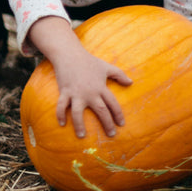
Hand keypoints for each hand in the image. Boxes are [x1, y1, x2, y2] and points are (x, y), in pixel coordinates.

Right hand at [24, 16, 132, 138]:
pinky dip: (60, 115)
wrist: (69, 54)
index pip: (113, 104)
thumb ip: (119, 75)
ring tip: (82, 136)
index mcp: (101, 87)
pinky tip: (62, 124)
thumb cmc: (89, 61)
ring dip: (80, 125)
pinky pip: (61, 106)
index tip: (121, 124)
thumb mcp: (106, 67)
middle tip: (111, 134)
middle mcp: (90, 92)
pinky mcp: (65, 92)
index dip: (118, 115)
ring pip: (78, 113)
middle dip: (107, 124)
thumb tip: (131, 82)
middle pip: (101, 111)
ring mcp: (76, 93)